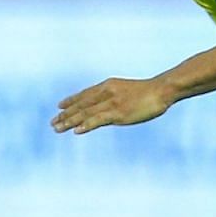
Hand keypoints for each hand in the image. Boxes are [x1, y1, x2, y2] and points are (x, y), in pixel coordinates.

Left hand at [51, 76, 174, 133]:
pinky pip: (98, 120)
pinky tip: (76, 131)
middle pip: (81, 104)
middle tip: (52, 122)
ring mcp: (112, 103)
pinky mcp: (118, 113)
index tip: (59, 106)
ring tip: (57, 128)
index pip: (85, 94)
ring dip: (70, 121)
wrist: (162, 90)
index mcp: (108, 85)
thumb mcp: (127, 91)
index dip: (71, 101)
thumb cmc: (148, 92)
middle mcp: (106, 93)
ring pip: (86, 113)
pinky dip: (86, 125)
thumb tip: (105, 112)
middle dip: (66, 114)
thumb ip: (114, 99)